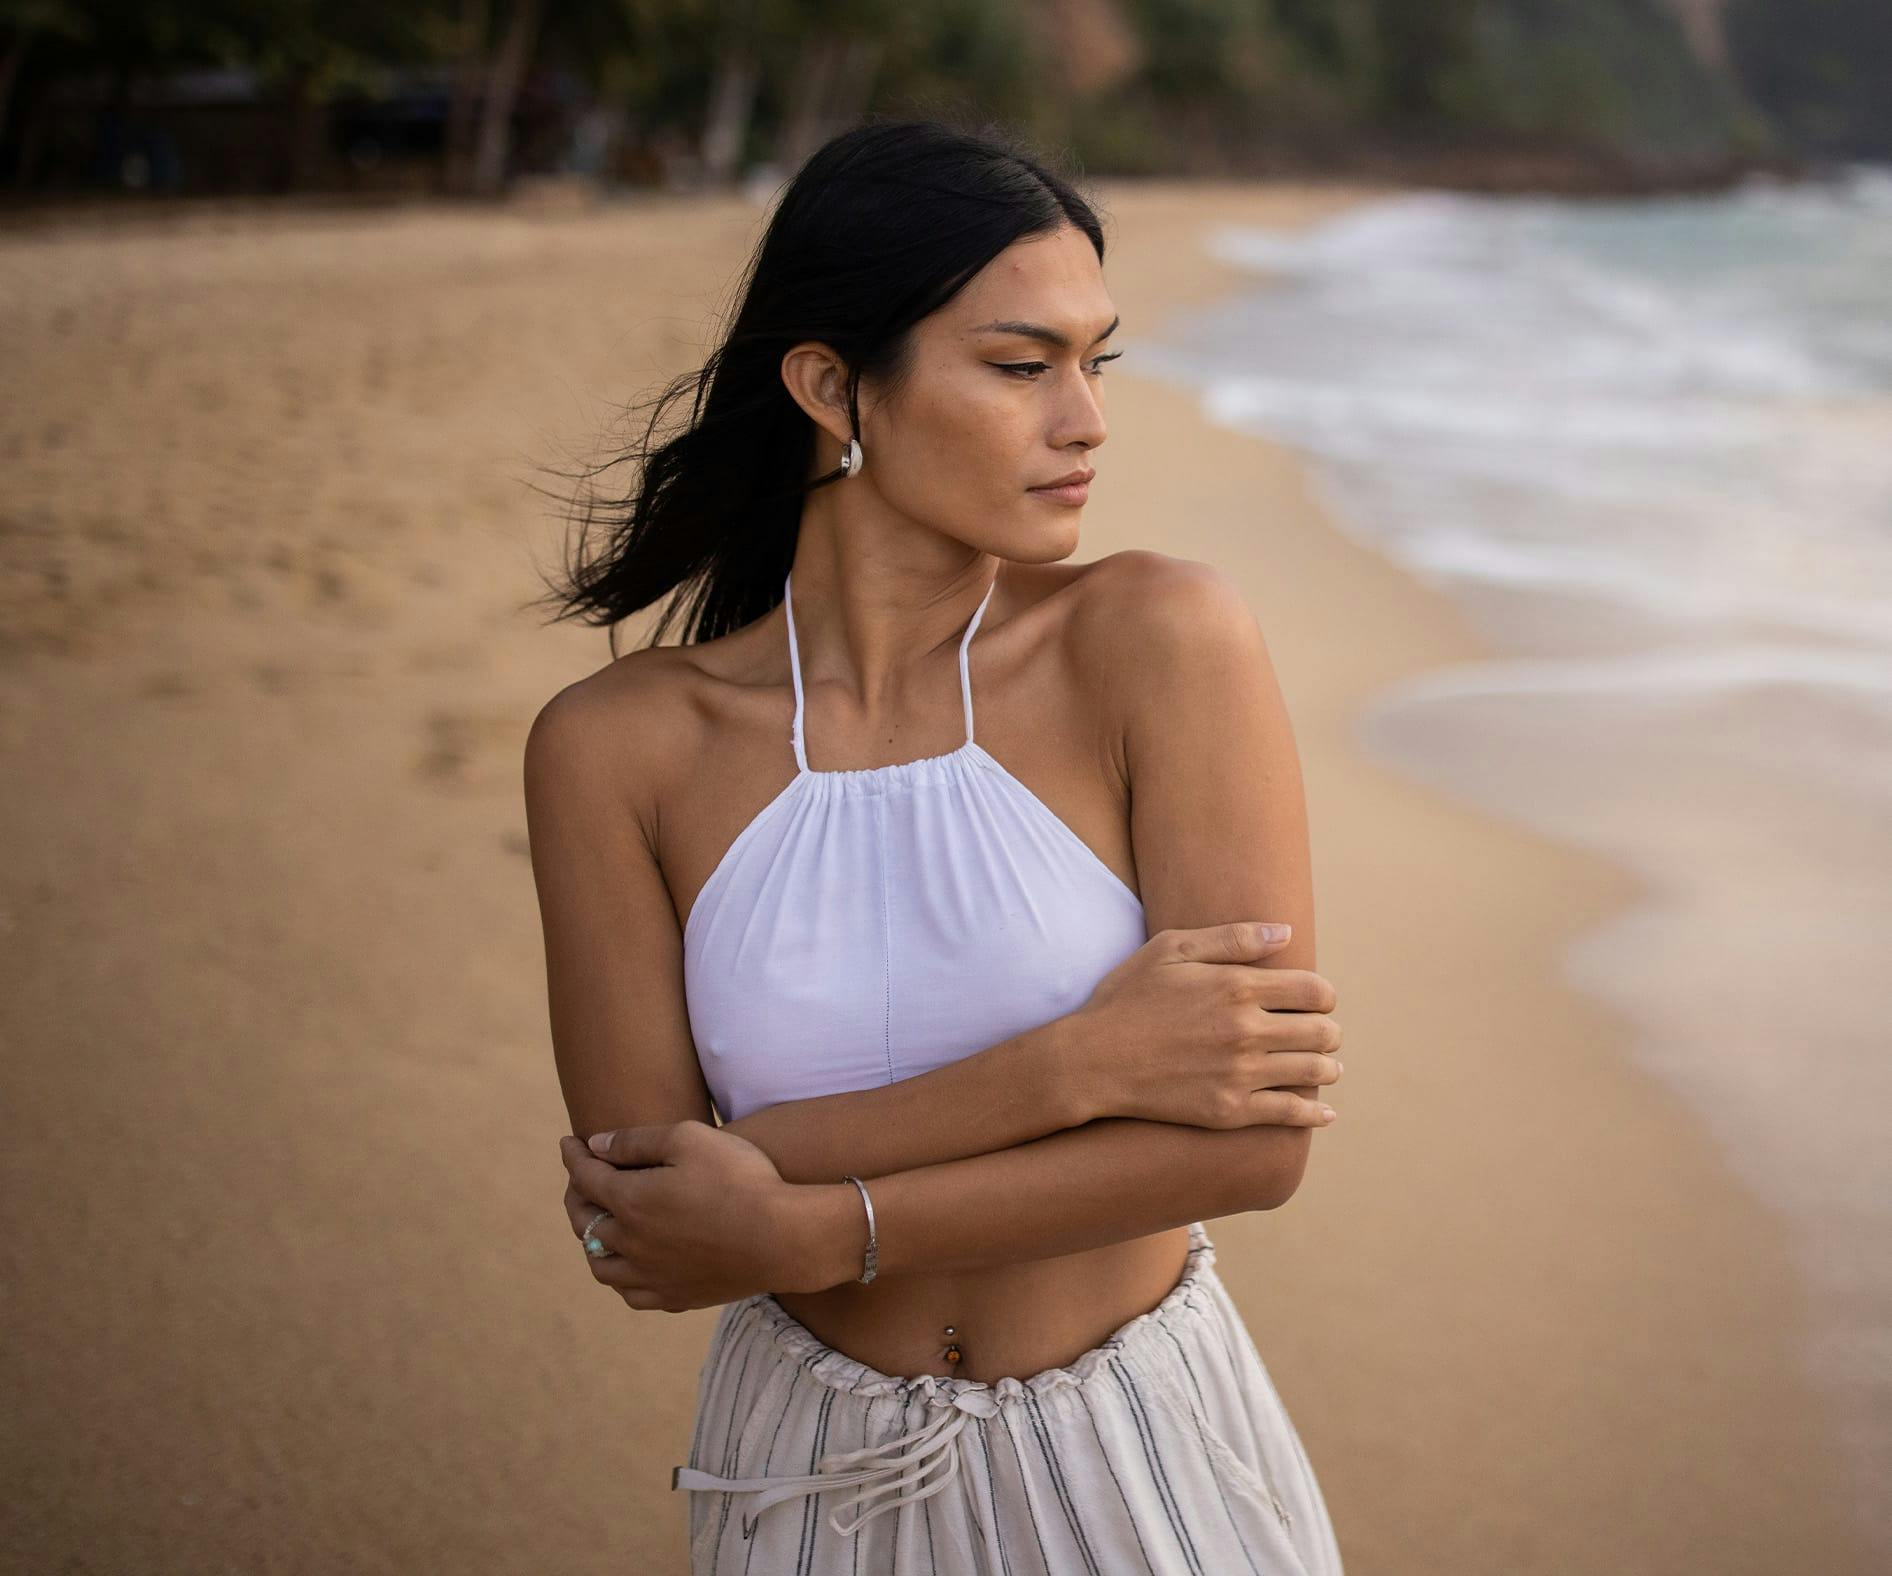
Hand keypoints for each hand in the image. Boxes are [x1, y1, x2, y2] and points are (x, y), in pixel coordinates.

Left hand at [558, 1121, 806, 1311]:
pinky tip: (628, 1267)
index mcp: (630, 1202)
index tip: (569, 1143)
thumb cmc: (741, 1179)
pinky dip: (619, 1277)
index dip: (573, 1156)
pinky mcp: (677, 1297)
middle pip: (585, 1222)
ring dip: (590, 1242)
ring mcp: (653, 1276)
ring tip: (596, 1227)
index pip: (584, 1177)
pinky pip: (631, 1294)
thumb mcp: (689, 1138)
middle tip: (580, 1179)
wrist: (784, 1238)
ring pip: (601, 1266)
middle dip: (576, 1195)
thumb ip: (636, 1140)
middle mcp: (632, 1244)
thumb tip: (597, 1146)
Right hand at [1070, 921, 1341, 1129]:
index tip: (1317, 1001)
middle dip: (1328, 1031)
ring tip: (1325, 1067)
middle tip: (1323, 1034)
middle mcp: (1247, 1031)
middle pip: (1322, 1032)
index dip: (1324, 995)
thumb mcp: (1171, 949)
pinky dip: (1315, 1113)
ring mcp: (1240, 1074)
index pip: (1314, 991)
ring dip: (1326, 1067)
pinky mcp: (1229, 1111)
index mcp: (1237, 987)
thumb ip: (1232, 938)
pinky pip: (1289, 1114)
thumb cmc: (1127, 998)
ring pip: (1312, 1072)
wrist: (1092, 1060)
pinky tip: (1324, 1111)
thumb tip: (1285, 932)